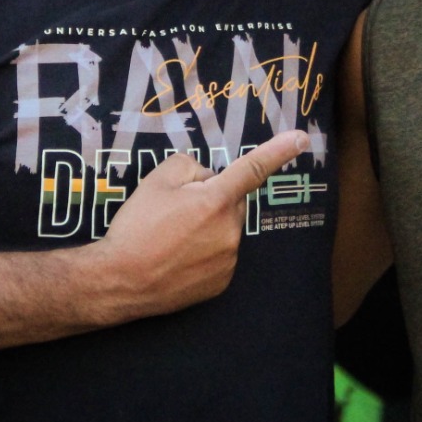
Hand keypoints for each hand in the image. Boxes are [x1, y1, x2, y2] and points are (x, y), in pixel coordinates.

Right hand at [92, 130, 308, 317]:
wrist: (118, 282)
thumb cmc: (136, 228)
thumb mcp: (156, 181)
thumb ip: (190, 167)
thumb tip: (208, 178)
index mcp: (216, 201)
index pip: (254, 169)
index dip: (279, 151)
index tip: (302, 139)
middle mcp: (230, 230)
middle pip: (229, 202)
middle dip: (210, 201)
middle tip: (173, 214)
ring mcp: (229, 260)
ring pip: (224, 230)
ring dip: (207, 228)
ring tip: (170, 240)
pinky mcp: (222, 283)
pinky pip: (220, 256)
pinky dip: (204, 254)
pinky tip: (177, 259)